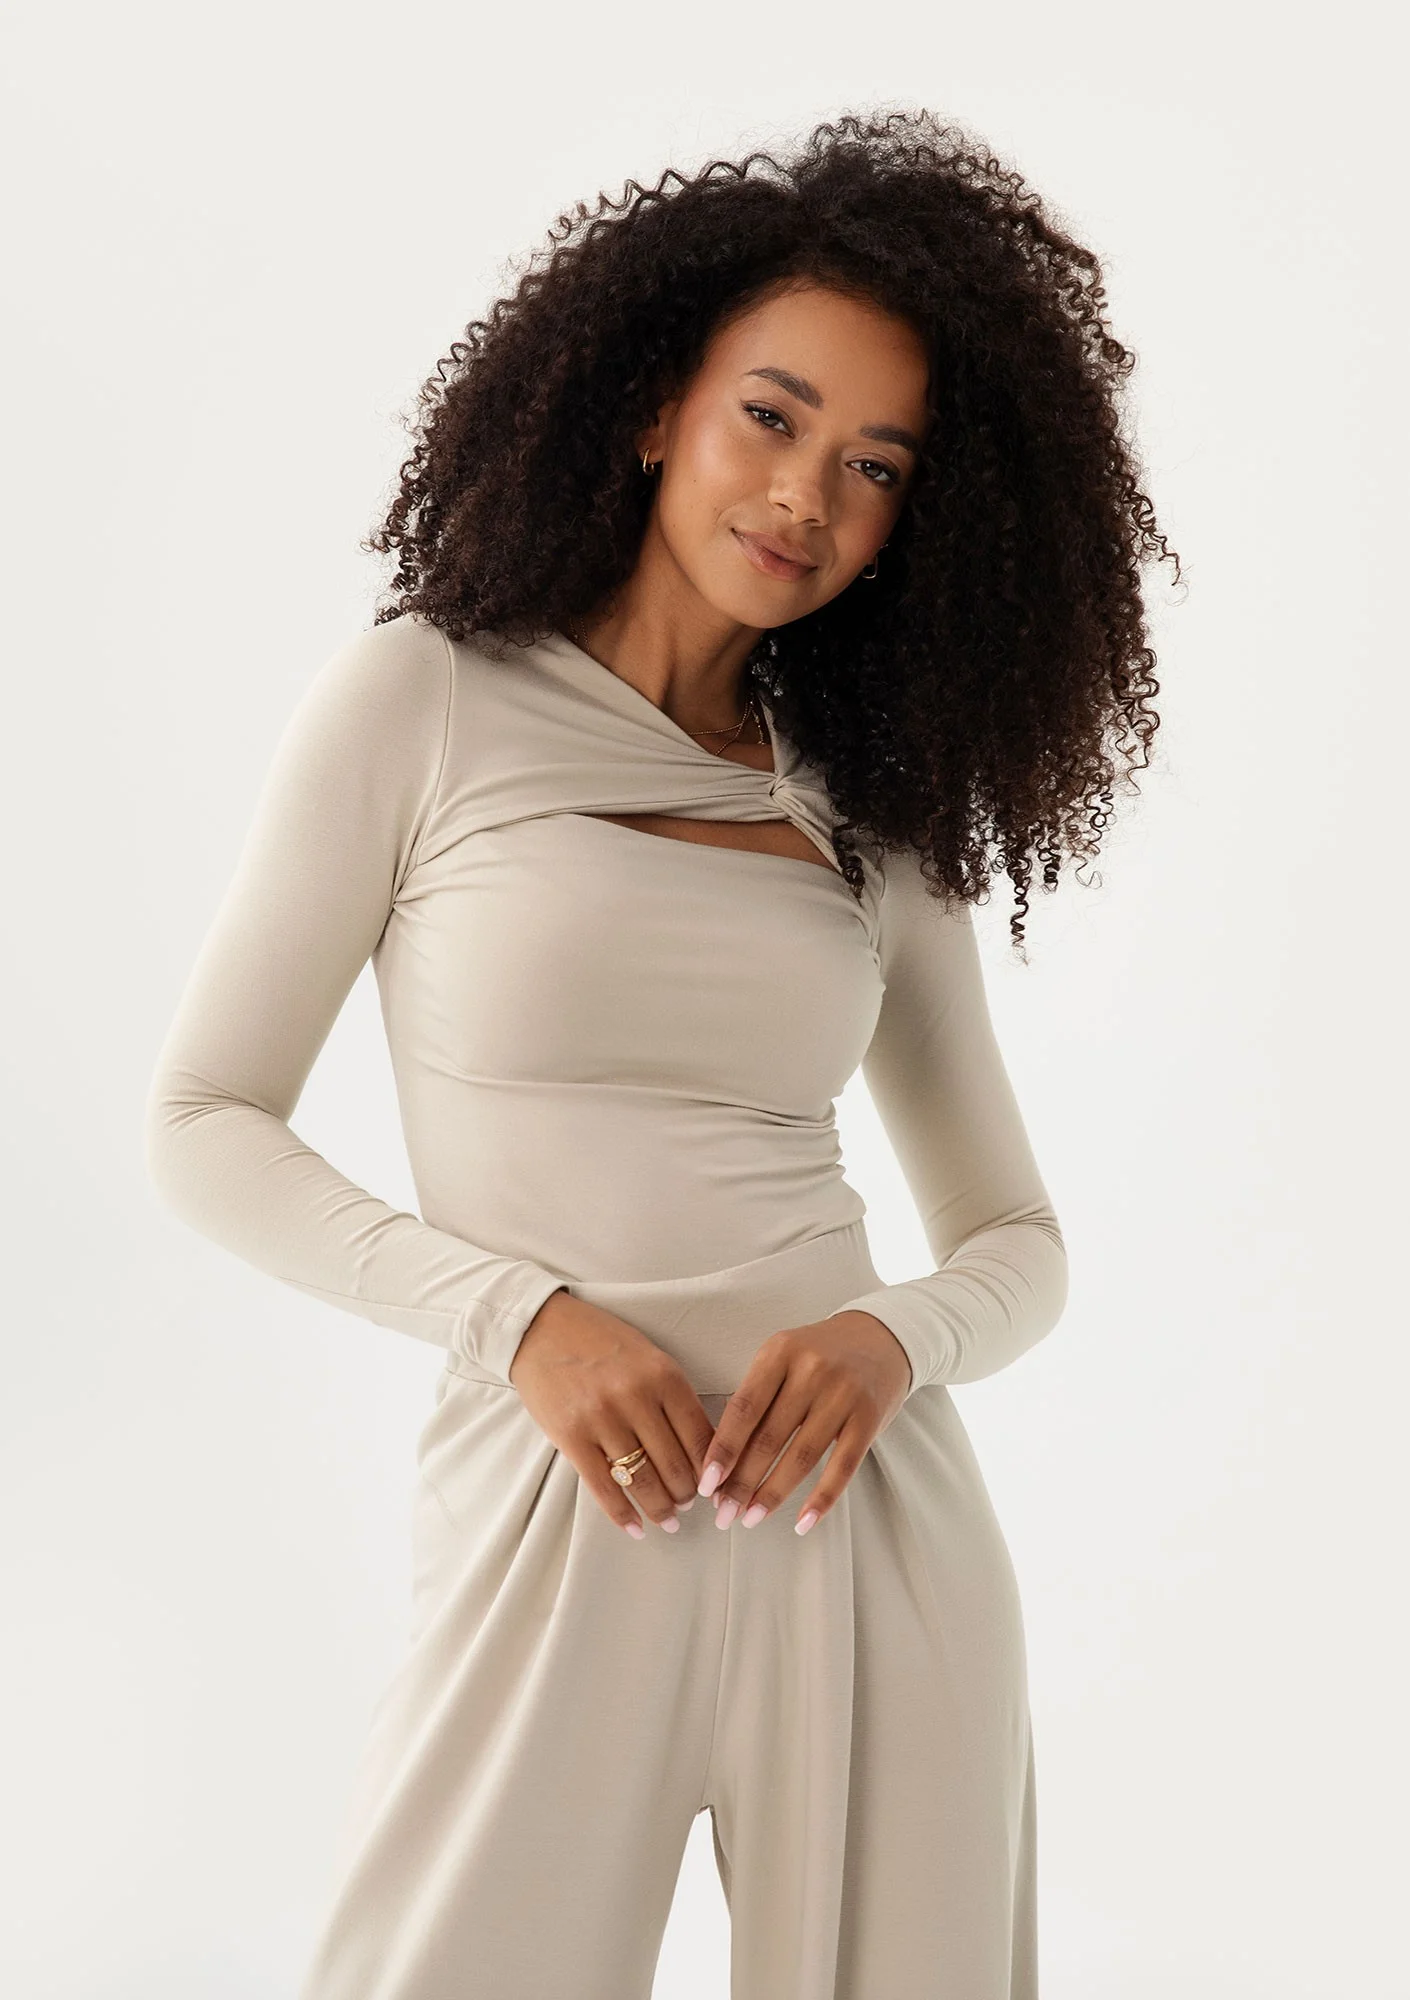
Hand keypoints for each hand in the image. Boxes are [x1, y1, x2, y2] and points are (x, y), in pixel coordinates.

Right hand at [508, 1289, 717, 1538]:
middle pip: (674, 1465)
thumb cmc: (600, 1342)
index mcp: (663, 1375)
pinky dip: (622, 1513)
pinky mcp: (570, 1436)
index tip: (714, 1485)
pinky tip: (635, 1526)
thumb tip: (701, 1449)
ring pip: (642, 1481)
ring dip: (660, 1508)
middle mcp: (636, 1397)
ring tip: (668, 1519)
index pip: (700, 1437)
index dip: (712, 1470)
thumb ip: (673, 1397)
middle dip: (687, 1494)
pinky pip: (603, 1487)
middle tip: (688, 1504)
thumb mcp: (648, 1357)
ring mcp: (601, 1418)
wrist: (541, 1329)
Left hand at [697, 1311, 911, 1533]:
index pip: (743, 1408)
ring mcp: (843, 1394)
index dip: (723, 1450)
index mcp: (780, 1352)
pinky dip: (821, 1499)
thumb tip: (722, 1457)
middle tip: (723, 1512)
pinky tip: (802, 1521)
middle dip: (741, 1482)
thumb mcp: (783, 1357)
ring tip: (751, 1518)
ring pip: (801, 1457)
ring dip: (773, 1494)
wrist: (881, 1338)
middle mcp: (812, 1370)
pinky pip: (842, 1467)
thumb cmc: (820, 1354)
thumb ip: (756, 1396)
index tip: (706, 1483)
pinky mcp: (869, 1418)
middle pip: (769, 1438)